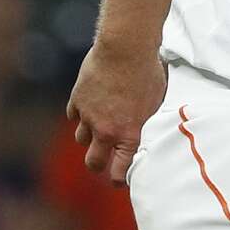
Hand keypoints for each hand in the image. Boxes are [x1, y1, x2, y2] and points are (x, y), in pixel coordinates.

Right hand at [67, 42, 166, 187]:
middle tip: (103, 162)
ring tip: (98, 130)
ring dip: (89, 138)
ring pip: (81, 140)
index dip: (120, 179)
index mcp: (129, 135)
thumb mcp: (156, 104)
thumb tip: (147, 133)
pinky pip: (74, 116)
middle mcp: (106, 131)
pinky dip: (80, 115)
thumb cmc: (147, 74)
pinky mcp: (77, 100)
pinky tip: (90, 109)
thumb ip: (146, 124)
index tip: (121, 179)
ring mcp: (88, 116)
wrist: (125, 49)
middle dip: (97, 166)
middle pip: (93, 163)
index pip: (120, 172)